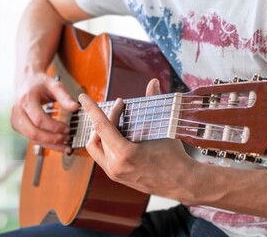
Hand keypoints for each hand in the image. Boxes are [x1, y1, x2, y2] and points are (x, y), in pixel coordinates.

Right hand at [11, 72, 78, 152]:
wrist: (26, 80)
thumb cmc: (40, 83)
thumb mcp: (54, 85)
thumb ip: (65, 97)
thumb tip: (76, 108)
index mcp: (26, 100)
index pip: (39, 119)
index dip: (54, 127)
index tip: (68, 129)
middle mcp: (18, 111)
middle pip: (33, 132)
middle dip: (52, 139)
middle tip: (67, 139)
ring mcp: (15, 120)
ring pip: (32, 138)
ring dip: (49, 144)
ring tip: (65, 145)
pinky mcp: (17, 126)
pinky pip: (31, 138)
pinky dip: (45, 143)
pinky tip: (57, 144)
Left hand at [79, 79, 196, 200]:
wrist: (182, 183)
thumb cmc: (175, 157)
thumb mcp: (164, 129)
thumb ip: (154, 103)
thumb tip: (153, 82)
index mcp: (125, 154)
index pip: (101, 126)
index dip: (91, 109)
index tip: (83, 97)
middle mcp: (115, 166)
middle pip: (100, 134)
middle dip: (108, 117)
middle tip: (120, 107)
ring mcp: (114, 173)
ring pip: (95, 146)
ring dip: (101, 131)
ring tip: (114, 120)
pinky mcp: (115, 177)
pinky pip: (101, 156)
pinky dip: (104, 142)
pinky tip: (115, 134)